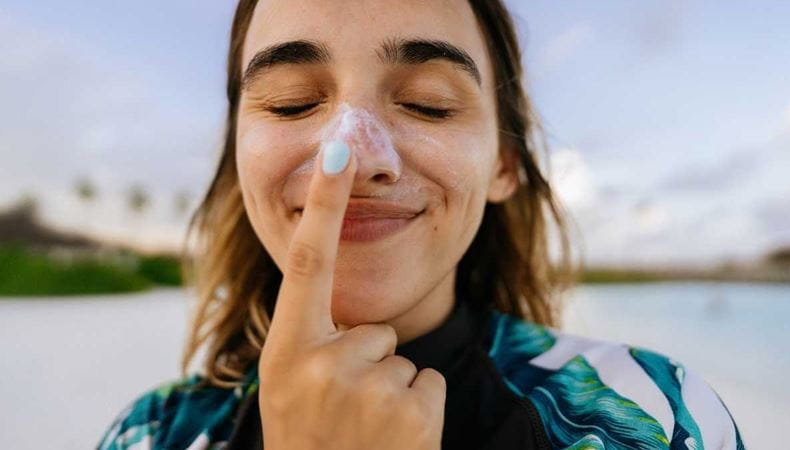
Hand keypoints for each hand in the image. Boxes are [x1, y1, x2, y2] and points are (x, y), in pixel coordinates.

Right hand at [258, 140, 445, 449]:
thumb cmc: (308, 438)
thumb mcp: (287, 386)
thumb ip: (310, 338)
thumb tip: (347, 306)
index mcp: (285, 351)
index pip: (307, 263)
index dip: (322, 204)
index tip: (337, 151)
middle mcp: (321, 364)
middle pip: (376, 327)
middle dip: (370, 360)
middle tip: (344, 409)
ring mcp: (368, 389)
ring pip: (403, 355)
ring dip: (391, 388)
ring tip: (364, 428)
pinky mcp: (412, 412)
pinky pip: (428, 380)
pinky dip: (418, 407)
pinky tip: (391, 437)